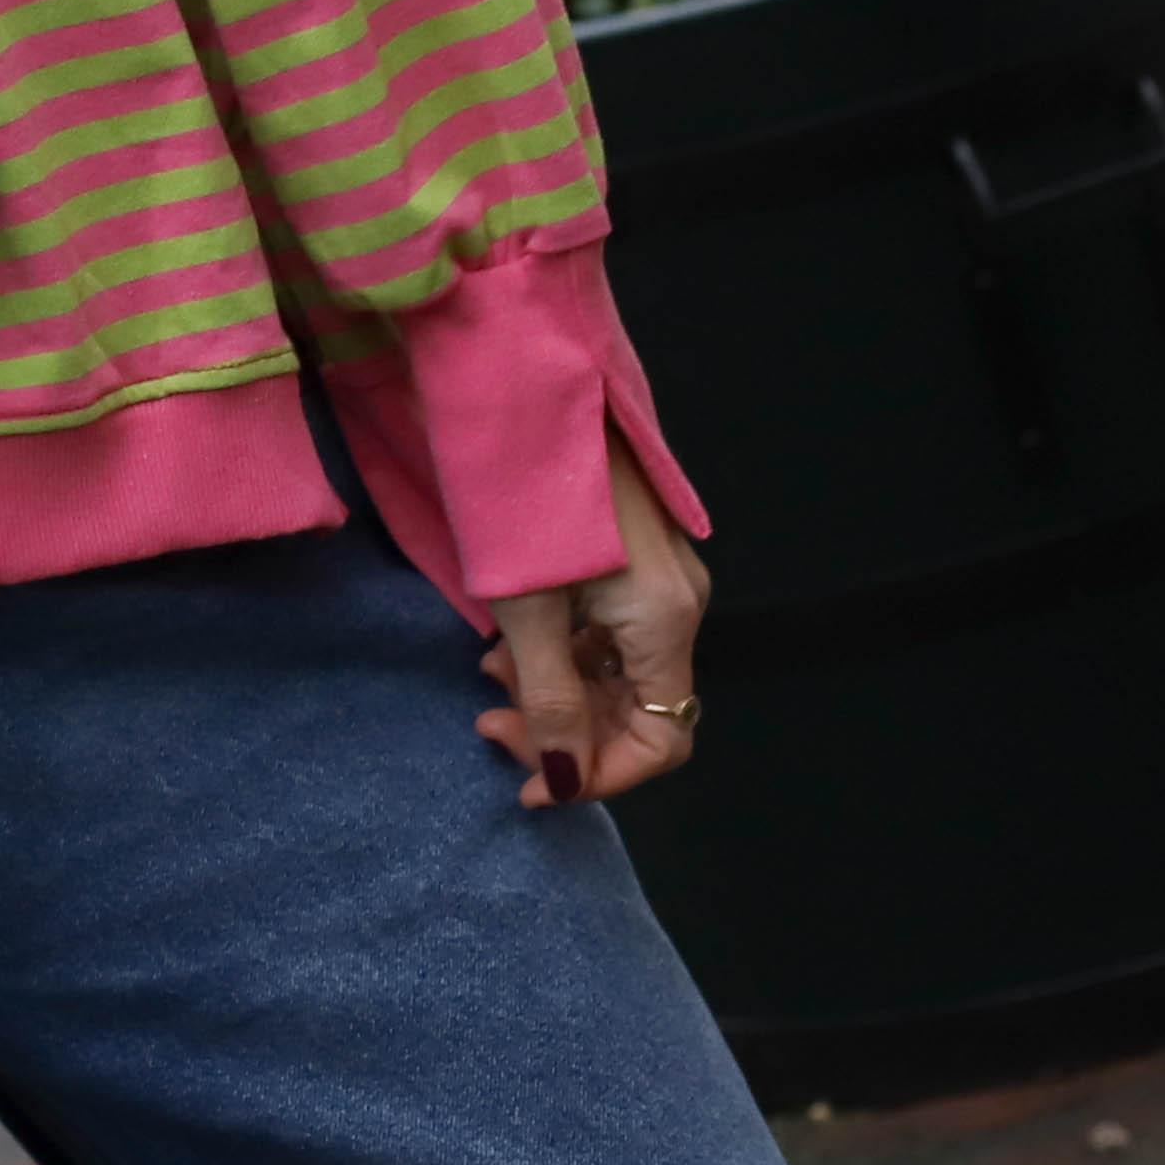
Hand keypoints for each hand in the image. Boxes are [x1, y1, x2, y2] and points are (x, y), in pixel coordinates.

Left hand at [478, 434, 707, 810]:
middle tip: (489, 723)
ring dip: (555, 690)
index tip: (532, 785)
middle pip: (640, 705)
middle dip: (567, 732)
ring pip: (617, 668)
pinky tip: (504, 642)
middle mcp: (677, 600)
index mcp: (666, 619)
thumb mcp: (524, 605)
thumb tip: (564, 780)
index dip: (604, 776)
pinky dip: (560, 650)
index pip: (665, 738)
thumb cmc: (520, 489)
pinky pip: (607, 628)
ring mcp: (656, 572)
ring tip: (486, 676)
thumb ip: (549, 697)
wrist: (520, 379)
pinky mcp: (627, 549)